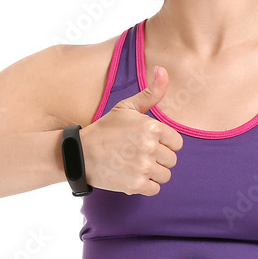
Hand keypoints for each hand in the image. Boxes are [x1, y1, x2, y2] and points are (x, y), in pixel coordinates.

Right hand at [79, 65, 183, 195]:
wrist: (80, 153)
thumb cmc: (105, 129)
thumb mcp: (127, 107)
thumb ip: (151, 93)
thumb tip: (162, 69)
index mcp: (152, 127)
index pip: (177, 143)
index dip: (164, 144)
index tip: (148, 143)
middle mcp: (150, 147)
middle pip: (171, 160)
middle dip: (158, 159)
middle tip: (137, 155)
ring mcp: (143, 167)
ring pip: (165, 176)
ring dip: (152, 173)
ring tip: (135, 165)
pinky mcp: (135, 184)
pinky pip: (154, 189)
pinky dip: (145, 186)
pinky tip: (132, 176)